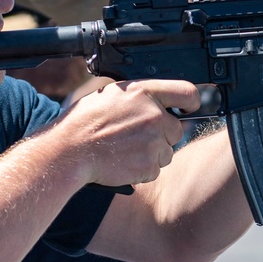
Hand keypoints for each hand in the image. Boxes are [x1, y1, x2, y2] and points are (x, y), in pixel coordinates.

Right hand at [57, 79, 199, 185]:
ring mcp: (154, 141)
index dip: (192, 102)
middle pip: (177, 129)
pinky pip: (155, 169)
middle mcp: (154, 115)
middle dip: (162, 135)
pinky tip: (123, 162)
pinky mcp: (150, 165)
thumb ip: (139, 96)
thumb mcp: (111, 95)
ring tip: (125, 150)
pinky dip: (142, 169)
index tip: (189, 108)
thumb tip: (155, 101)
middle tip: (136, 137)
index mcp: (144, 92)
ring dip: (152, 154)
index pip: (187, 93)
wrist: (70, 151)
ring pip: (167, 151)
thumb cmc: (84, 122)